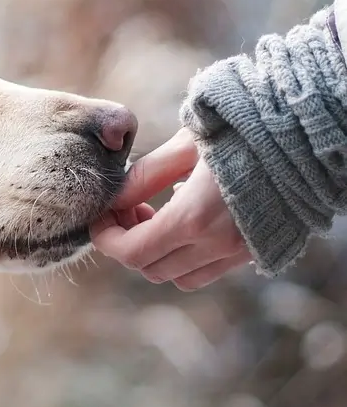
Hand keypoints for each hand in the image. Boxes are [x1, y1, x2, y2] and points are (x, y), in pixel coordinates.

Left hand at [90, 129, 252, 289]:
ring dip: (156, 253)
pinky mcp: (255, 251)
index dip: (106, 238)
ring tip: (155, 214)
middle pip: (150, 268)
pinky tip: (187, 218)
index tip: (100, 216)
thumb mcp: (186, 145)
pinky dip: (185, 256)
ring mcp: (239, 252)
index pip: (131, 252)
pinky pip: (207, 271)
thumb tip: (113, 198)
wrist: (306, 135)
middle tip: (128, 208)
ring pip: (178, 277)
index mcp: (194, 218)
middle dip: (127, 243)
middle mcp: (217, 245)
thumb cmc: (243, 130)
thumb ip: (145, 176)